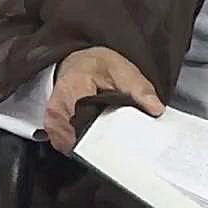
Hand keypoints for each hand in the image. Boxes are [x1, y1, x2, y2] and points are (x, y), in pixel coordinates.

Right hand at [45, 46, 162, 154]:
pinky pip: (69, 145)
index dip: (109, 134)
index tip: (123, 136)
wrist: (77, 63)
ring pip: (76, 144)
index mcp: (74, 88)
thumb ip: (139, 89)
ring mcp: (53, 121)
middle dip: (103, 140)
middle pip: (83, 137)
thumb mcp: (123, 70)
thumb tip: (155, 108)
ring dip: (92, 142)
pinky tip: (92, 130)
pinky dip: (83, 141)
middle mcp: (58, 107)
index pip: (90, 122)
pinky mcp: (52, 129)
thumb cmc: (97, 66)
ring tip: (103, 126)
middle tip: (120, 132)